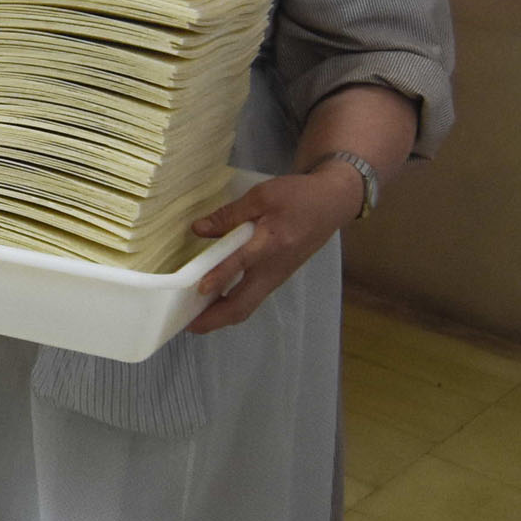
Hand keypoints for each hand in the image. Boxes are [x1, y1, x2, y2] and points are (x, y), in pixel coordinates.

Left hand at [183, 170, 359, 332]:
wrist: (332, 204)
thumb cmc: (299, 197)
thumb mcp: (263, 196)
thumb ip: (229, 215)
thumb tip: (198, 229)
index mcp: (271, 243)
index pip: (242, 263)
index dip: (220, 276)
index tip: (199, 289)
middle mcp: (273, 269)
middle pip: (243, 305)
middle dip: (215, 319)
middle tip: (188, 324)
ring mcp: (276, 277)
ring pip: (247, 306)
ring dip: (221, 316)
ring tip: (195, 319)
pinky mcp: (277, 278)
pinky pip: (251, 300)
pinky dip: (231, 307)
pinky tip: (214, 303)